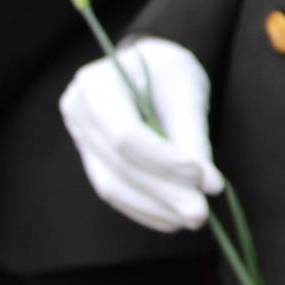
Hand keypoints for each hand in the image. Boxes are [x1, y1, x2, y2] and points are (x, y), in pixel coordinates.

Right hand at [60, 36, 221, 231]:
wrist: (148, 66)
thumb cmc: (169, 71)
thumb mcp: (186, 91)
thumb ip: (192, 136)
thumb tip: (207, 186)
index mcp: (96, 84)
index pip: (126, 136)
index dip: (165, 163)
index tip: (204, 178)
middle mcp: (78, 112)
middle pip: (119, 165)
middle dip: (164, 193)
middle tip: (201, 215)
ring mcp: (79, 138)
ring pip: (113, 186)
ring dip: (155, 208)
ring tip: (193, 218)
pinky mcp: (90, 160)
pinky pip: (115, 192)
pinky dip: (146, 208)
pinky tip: (173, 218)